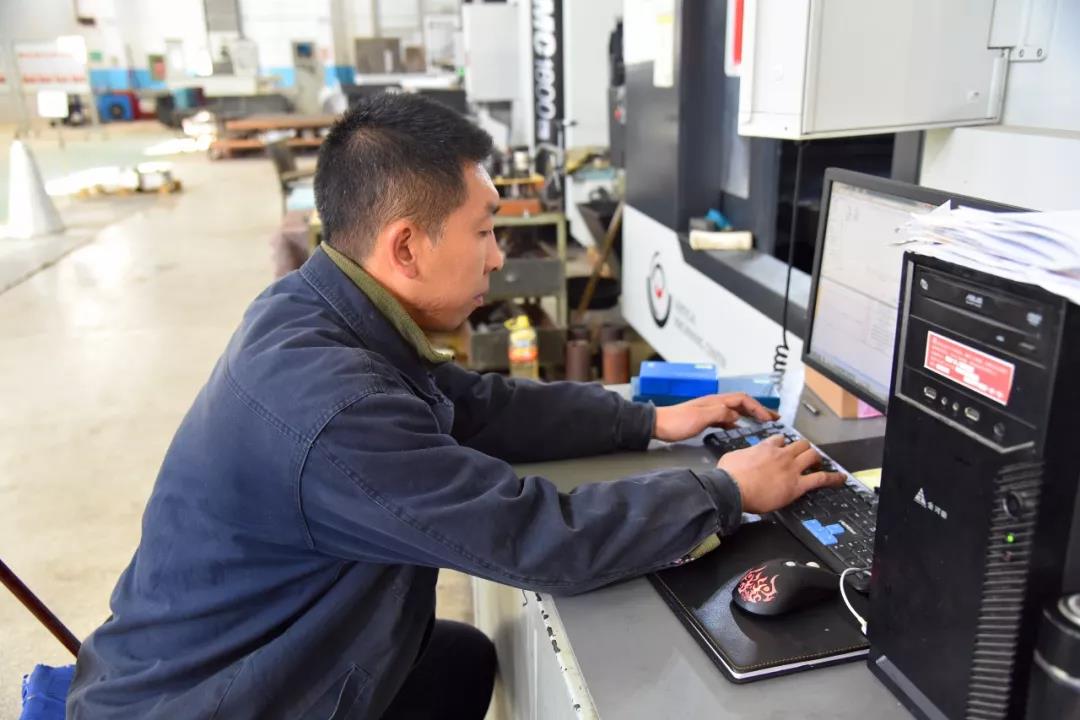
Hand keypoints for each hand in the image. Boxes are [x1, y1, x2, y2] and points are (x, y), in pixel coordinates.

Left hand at [653, 393, 778, 442]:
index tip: (769, 418)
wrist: (658, 425)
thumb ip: (720, 414)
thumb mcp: (700, 418)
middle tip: (773, 419)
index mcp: (715, 401)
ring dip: (749, 416)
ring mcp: (709, 411)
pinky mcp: (704, 419)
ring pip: (734, 411)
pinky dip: (735, 423)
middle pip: (741, 403)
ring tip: (761, 423)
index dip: (757, 407)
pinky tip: (738, 430)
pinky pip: (725, 419)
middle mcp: (714, 403)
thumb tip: (736, 416)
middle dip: (758, 410)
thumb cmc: (677, 422)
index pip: (742, 400)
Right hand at [718, 435, 845, 513]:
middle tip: (804, 455)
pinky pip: (820, 478)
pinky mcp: (797, 485)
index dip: (782, 444)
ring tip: (818, 463)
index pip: (779, 440)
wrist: (732, 489)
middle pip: (800, 444)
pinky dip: (833, 478)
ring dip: (816, 458)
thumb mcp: (731, 458)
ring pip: (812, 455)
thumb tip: (740, 458)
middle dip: (803, 448)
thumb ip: (742, 455)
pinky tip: (840, 479)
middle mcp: (781, 454)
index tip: (782, 448)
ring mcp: (791, 468)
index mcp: (764, 448)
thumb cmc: (728, 476)